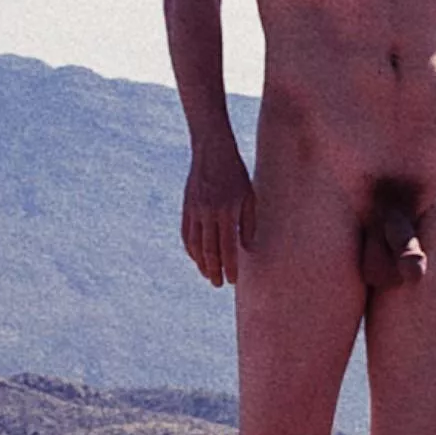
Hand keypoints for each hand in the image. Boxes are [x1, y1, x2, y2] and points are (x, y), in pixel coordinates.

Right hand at [180, 146, 252, 287]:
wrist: (211, 150)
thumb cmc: (236, 173)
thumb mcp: (249, 196)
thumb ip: (248, 223)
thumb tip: (245, 249)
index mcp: (227, 211)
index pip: (227, 247)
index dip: (230, 267)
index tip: (233, 281)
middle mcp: (208, 213)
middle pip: (209, 250)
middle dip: (214, 270)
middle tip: (218, 284)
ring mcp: (194, 210)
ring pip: (195, 244)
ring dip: (201, 263)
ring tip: (208, 275)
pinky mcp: (186, 207)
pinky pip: (186, 233)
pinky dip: (190, 248)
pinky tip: (196, 257)